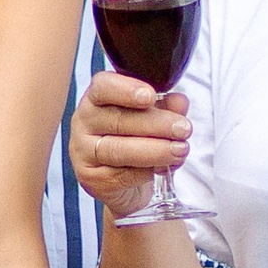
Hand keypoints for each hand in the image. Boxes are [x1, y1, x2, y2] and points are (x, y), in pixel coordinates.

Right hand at [70, 70, 188, 220]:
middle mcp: (84, 122)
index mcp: (96, 98)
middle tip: (184, 129)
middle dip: (156, 124)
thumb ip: (166, 107)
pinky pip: (123, 175)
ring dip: (156, 151)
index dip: (126, 90)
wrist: (126, 180)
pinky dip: (148, 171)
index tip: (150, 96)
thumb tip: (180, 102)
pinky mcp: (92, 179)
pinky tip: (164, 168)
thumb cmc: (136, 138)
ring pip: (119, 150)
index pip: (103, 87)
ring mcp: (84, 152)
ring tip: (180, 150)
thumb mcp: (154, 116)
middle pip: (118, 120)